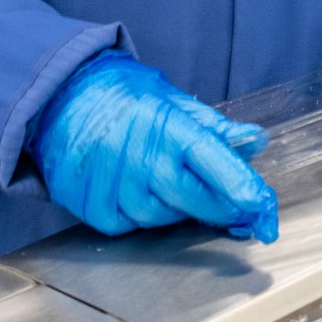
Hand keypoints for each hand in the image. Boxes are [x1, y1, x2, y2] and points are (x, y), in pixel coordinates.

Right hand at [29, 51, 277, 241]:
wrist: (59, 98)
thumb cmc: (123, 96)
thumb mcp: (173, 99)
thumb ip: (215, 126)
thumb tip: (254, 141)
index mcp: (166, 126)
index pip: (213, 161)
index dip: (241, 186)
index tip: (262, 207)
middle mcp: (139, 158)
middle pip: (194, 200)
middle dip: (222, 208)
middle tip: (239, 209)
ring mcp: (113, 186)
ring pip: (164, 218)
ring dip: (179, 209)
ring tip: (169, 180)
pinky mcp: (93, 208)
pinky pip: (132, 226)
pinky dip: (144, 215)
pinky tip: (140, 190)